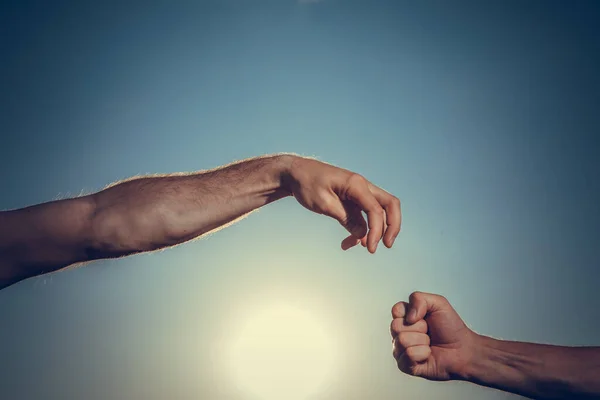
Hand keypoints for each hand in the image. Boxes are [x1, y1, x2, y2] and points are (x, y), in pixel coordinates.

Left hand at [284, 156, 400, 252]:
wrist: (295, 173)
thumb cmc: (307, 184)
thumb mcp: (324, 204)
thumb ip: (346, 219)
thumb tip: (362, 234)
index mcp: (356, 184)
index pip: (376, 209)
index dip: (377, 230)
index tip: (370, 248)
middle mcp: (362, 186)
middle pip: (390, 204)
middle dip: (392, 226)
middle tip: (386, 245)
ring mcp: (358, 192)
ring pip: (378, 211)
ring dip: (374, 230)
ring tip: (360, 247)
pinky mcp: (353, 199)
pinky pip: (364, 215)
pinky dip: (362, 228)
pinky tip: (350, 241)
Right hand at [390, 292, 476, 380]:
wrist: (463, 350)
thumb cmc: (451, 328)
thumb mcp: (438, 303)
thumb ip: (418, 298)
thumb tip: (408, 317)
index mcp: (405, 318)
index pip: (396, 311)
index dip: (411, 313)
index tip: (424, 317)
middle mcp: (400, 333)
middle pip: (395, 326)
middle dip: (419, 328)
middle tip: (429, 332)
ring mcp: (401, 350)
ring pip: (402, 341)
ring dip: (422, 342)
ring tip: (430, 344)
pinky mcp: (406, 365)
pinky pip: (408, 355)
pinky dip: (422, 354)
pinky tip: (428, 355)